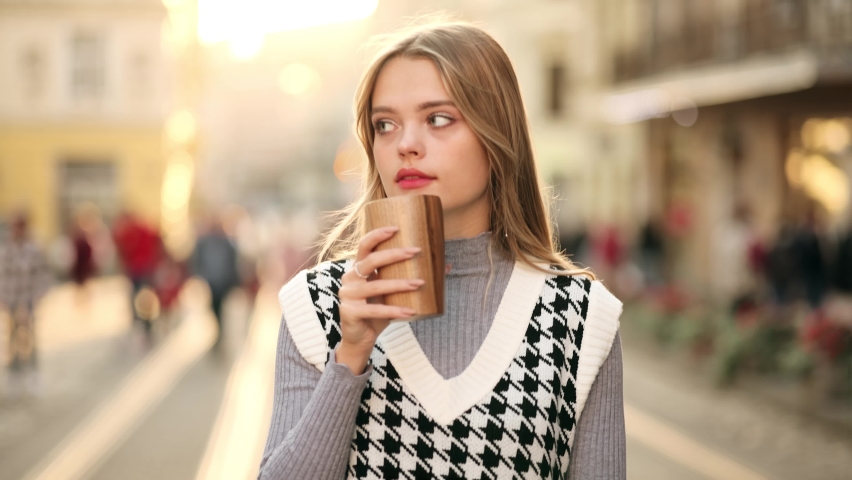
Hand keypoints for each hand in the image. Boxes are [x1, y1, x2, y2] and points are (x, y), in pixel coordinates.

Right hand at [337, 226, 422, 373]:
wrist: (360, 340)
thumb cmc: (378, 312)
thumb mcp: (393, 294)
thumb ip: (411, 278)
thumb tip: (446, 266)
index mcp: (358, 269)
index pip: (364, 245)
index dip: (378, 235)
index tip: (397, 228)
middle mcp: (349, 278)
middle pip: (371, 260)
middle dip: (394, 254)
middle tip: (416, 251)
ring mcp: (348, 295)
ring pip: (376, 285)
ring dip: (400, 284)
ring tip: (420, 283)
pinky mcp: (350, 312)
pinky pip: (376, 310)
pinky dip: (395, 310)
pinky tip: (411, 311)